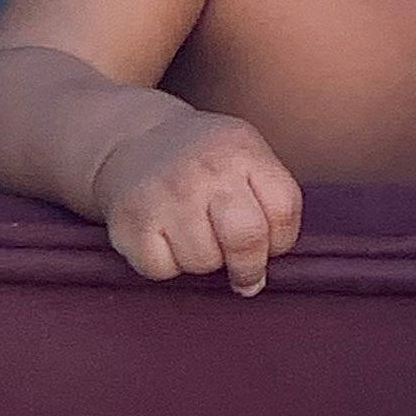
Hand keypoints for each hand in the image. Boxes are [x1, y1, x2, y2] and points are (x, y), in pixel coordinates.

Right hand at [90, 110, 301, 294]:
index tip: (267, 243)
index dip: (282, 239)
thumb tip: (259, 277)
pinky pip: (163, 270)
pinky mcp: (132, 221)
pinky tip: (163, 238)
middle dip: (249, 266)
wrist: (135, 137)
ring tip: (193, 235)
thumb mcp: (244, 153)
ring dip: (202, 261)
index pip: (283, 210)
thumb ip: (269, 200)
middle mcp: (204, 169)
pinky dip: (166, 265)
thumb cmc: (203, 160)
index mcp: (240, 149)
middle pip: (246, 238)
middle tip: (241, 271)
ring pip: (203, 262)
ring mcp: (166, 194)